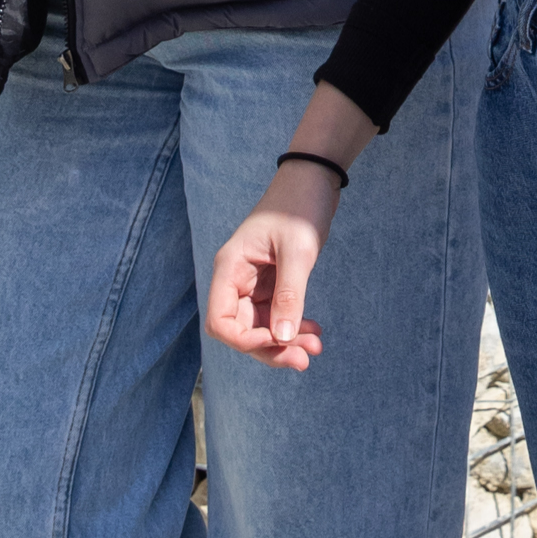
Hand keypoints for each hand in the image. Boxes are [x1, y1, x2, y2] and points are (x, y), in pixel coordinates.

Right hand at [207, 173, 338, 368]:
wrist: (313, 179)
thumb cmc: (300, 206)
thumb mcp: (298, 252)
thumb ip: (289, 296)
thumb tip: (281, 339)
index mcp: (230, 268)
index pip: (220, 321)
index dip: (245, 341)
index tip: (279, 343)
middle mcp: (236, 278)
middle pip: (240, 330)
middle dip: (271, 348)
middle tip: (305, 358)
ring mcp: (252, 282)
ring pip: (259, 327)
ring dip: (285, 341)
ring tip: (316, 346)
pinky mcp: (270, 283)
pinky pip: (275, 315)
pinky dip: (292, 327)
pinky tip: (314, 331)